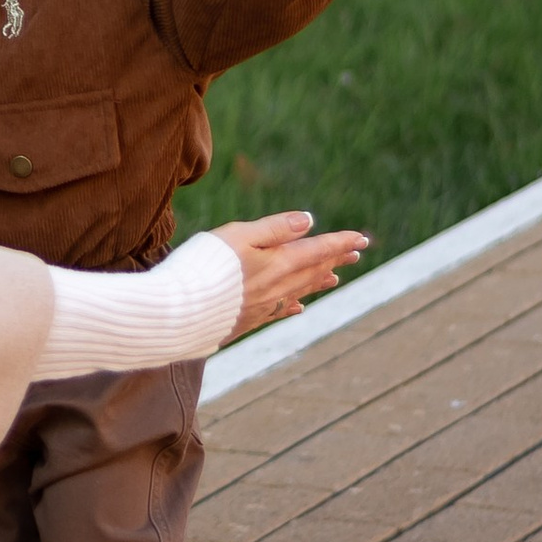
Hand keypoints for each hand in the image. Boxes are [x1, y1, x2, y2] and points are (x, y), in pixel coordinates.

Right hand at [213, 210, 368, 335]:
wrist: (180, 310)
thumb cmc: (206, 265)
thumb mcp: (240, 234)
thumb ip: (275, 228)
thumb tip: (309, 221)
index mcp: (278, 263)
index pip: (318, 250)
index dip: (341, 243)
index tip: (361, 239)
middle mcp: (276, 287)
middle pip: (313, 270)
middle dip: (335, 259)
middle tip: (355, 254)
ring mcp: (262, 306)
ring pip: (299, 291)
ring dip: (318, 282)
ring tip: (334, 279)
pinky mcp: (247, 320)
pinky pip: (279, 311)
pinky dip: (293, 306)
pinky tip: (298, 308)